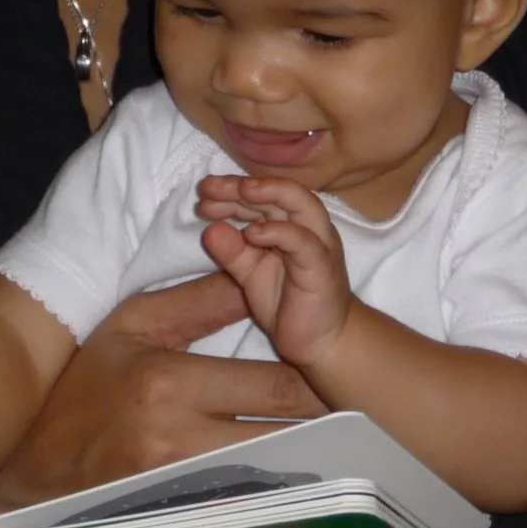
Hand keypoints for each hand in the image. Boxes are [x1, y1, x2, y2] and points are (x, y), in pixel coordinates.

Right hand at [0, 271, 326, 514]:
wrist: (33, 464)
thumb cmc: (84, 384)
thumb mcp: (131, 325)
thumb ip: (198, 302)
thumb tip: (257, 278)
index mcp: (168, 381)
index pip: (276, 383)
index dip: (316, 380)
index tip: (338, 377)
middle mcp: (177, 437)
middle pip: (287, 433)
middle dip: (324, 423)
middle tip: (355, 415)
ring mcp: (179, 484)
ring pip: (274, 472)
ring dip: (306, 458)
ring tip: (335, 446)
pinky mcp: (178, 513)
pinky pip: (246, 498)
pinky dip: (270, 485)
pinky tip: (290, 476)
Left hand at [196, 176, 356, 367]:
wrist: (323, 341)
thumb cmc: (289, 303)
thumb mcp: (251, 274)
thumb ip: (233, 252)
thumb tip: (208, 229)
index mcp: (290, 223)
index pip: (262, 196)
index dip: (232, 191)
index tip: (203, 194)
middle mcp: (308, 226)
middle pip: (278, 191)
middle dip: (241, 186)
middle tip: (208, 187)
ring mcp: (319, 243)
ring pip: (299, 203)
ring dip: (267, 194)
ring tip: (239, 192)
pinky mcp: (322, 266)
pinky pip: (303, 241)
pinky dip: (279, 232)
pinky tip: (252, 232)